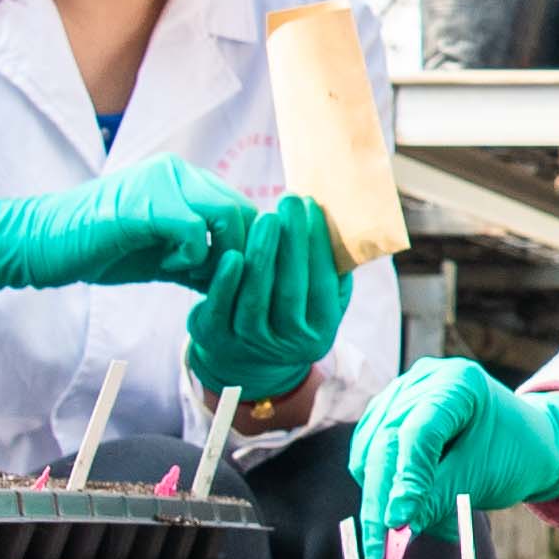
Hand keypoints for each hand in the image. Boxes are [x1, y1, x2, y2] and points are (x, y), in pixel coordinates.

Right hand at [0, 154, 252, 306]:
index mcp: (184, 179)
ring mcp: (161, 182)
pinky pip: (194, 230)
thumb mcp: (162, 255)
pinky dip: (189, 257)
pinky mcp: (143, 203)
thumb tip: (240, 281)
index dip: (248, 249)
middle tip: (213, 281)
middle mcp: (178, 171)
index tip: (231, 280)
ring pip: (227, 215)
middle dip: (240, 255)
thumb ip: (199, 259)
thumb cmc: (100, 249)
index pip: (244, 207)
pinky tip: (167, 267)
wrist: (44, 243)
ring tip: (186, 271)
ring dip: (217, 254)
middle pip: (245, 211)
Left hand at [186, 194, 355, 402]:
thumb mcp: (320, 299)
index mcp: (320, 332)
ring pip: (256, 299)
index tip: (313, 207)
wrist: (249, 358)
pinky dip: (225, 281)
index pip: (322, 285)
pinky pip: (221, 307)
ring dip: (261, 255)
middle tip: (289, 200)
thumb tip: (340, 223)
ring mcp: (252, 345)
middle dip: (292, 242)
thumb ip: (332, 270)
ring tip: (266, 218)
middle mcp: (289, 345)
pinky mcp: (218, 338)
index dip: (318, 245)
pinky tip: (233, 252)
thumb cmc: (292, 312)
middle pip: (290, 291)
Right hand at [351, 357, 558, 551]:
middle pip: (386, 441)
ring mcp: (401, 394)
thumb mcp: (483, 477)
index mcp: (458, 383)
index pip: (419, 432)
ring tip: (408, 531)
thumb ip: (439, 498)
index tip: (397, 522)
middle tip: (379, 550)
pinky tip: (406, 512)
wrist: (524, 441)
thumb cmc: (513, 454)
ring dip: (378, 498)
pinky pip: (369, 455)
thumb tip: (397, 529)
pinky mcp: (387, 414)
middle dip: (380, 499)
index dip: (406, 478)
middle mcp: (423, 380)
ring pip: (369, 451)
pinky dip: (381, 489)